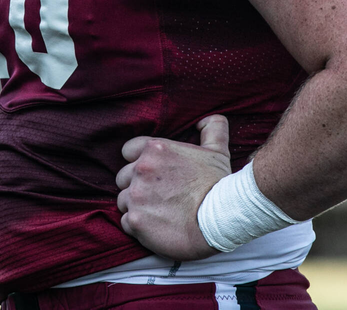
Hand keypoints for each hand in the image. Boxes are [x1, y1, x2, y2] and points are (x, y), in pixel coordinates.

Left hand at [115, 114, 231, 259]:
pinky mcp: (135, 220)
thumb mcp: (217, 151)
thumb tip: (205, 120)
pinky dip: (138, 226)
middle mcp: (141, 169)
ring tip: (160, 213)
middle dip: (137, 186)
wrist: (223, 219)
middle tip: (159, 196)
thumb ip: (212, 129)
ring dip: (137, 207)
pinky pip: (126, 223)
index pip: (128, 151)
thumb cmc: (219, 185)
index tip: (153, 174)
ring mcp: (136, 196)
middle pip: (123, 178)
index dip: (137, 161)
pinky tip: (158, 227)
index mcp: (155, 149)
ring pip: (123, 200)